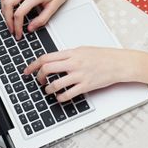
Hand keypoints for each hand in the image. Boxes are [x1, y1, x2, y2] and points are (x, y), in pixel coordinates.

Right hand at [0, 0, 72, 39]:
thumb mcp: (54, 7)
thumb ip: (42, 19)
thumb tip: (31, 28)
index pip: (19, 13)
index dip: (17, 26)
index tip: (18, 33)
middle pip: (8, 4)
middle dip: (7, 19)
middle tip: (12, 29)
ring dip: (4, 10)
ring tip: (9, 20)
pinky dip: (4, 0)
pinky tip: (9, 7)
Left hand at [24, 47, 147, 101]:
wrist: (119, 63)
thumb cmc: (103, 56)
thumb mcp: (83, 49)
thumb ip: (69, 55)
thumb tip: (55, 60)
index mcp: (72, 52)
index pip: (46, 57)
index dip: (33, 65)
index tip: (28, 70)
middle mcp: (74, 63)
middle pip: (47, 69)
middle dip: (39, 77)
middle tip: (39, 81)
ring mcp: (80, 75)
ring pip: (55, 84)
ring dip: (48, 89)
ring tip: (49, 90)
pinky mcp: (86, 86)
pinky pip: (68, 94)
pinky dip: (60, 98)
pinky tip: (60, 97)